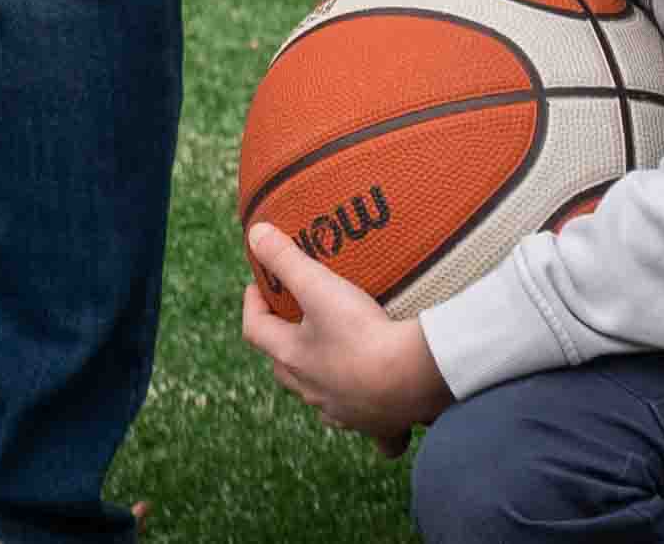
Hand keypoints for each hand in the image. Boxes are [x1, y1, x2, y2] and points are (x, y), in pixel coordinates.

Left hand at [240, 223, 447, 443]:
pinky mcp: (376, 425)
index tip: (258, 285)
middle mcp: (311, 391)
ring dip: (319, 381)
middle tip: (294, 319)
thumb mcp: (320, 287)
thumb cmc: (361, 332)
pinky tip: (380, 419)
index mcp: (291, 358)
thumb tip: (255, 233)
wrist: (410, 379)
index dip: (252, 303)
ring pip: (320, 399)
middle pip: (283, 368)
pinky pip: (370, 430)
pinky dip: (370, 423)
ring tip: (332, 360)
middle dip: (283, 343)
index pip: (255, 329)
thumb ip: (287, 259)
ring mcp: (342, 412)